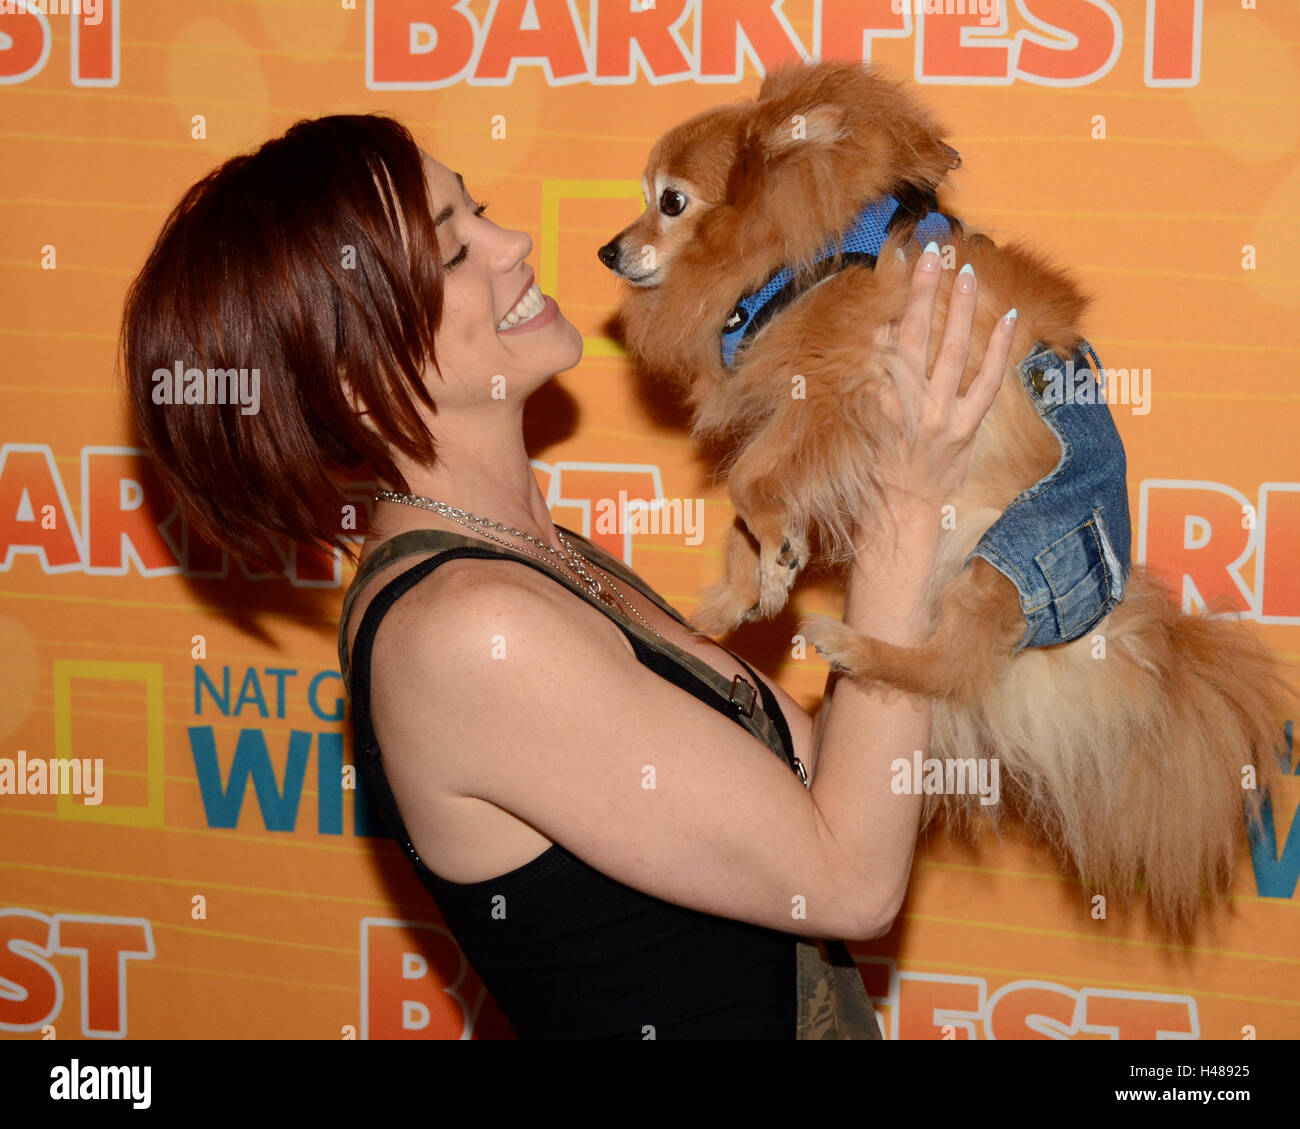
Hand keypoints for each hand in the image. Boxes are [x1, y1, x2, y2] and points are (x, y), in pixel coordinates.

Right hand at [870, 244, 1016, 517]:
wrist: (899, 512)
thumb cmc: (880, 464)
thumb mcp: (867, 419)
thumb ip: (876, 376)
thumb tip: (880, 333)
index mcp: (879, 396)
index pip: (887, 337)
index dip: (896, 299)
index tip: (903, 263)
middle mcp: (906, 403)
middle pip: (915, 335)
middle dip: (924, 292)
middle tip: (933, 252)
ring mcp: (938, 417)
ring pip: (951, 352)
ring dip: (958, 309)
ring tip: (966, 272)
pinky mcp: (964, 430)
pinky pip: (986, 383)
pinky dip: (999, 350)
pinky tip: (1010, 318)